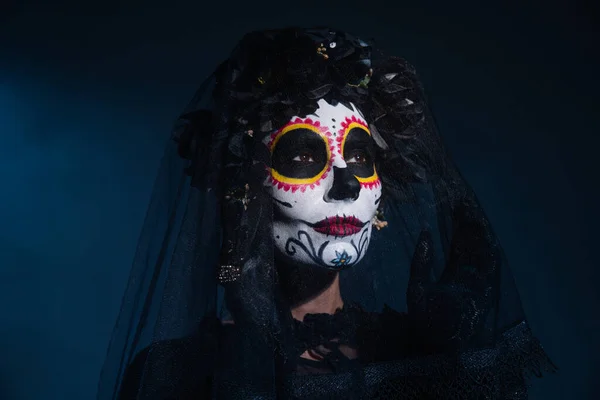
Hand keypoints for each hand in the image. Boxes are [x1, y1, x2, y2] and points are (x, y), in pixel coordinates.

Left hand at [407, 204, 498, 351]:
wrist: (436, 343)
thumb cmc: (423, 318)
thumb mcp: (417, 285)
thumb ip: (421, 260)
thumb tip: (424, 232)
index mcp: (449, 273)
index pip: (456, 245)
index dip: (456, 227)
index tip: (454, 207)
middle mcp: (465, 275)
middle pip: (470, 244)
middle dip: (468, 225)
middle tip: (465, 202)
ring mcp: (476, 281)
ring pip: (480, 251)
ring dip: (478, 233)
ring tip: (473, 211)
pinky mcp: (485, 290)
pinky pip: (489, 267)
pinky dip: (488, 251)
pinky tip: (486, 234)